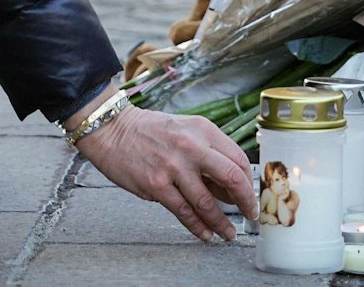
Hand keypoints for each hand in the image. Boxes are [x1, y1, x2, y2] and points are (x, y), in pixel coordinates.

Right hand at [73, 100, 257, 240]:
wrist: (113, 130)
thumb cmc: (149, 130)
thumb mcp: (185, 130)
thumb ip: (208, 152)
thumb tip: (228, 186)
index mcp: (203, 130)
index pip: (237, 158)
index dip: (248, 181)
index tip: (250, 194)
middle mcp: (191, 147)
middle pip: (231, 177)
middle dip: (245, 201)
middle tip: (250, 214)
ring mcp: (173, 167)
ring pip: (207, 202)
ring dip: (221, 222)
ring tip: (228, 233)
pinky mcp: (156, 185)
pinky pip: (184, 212)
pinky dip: (198, 226)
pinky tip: (205, 233)